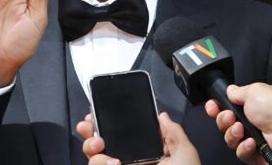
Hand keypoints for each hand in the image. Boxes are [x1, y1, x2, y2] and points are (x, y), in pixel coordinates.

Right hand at [76, 112, 199, 164]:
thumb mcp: (184, 154)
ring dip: (92, 149)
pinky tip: (114, 162)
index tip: (95, 115)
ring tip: (102, 147)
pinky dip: (99, 163)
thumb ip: (173, 132)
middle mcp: (127, 163)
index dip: (105, 123)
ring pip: (93, 159)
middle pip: (98, 145)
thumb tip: (161, 116)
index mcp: (142, 154)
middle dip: (90, 134)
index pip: (119, 135)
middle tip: (95, 131)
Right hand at [205, 83, 271, 164]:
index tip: (212, 107)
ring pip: (229, 139)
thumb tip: (230, 90)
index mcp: (250, 106)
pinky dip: (243, 148)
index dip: (216, 107)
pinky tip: (251, 142)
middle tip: (229, 116)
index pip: (225, 107)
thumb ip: (237, 91)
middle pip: (223, 123)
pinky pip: (240, 154)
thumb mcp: (253, 91)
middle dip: (222, 119)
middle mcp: (251, 122)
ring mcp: (254, 139)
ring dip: (231, 133)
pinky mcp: (257, 156)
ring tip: (241, 129)